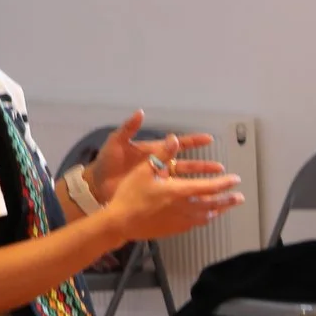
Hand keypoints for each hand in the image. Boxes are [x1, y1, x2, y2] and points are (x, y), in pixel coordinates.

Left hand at [88, 110, 224, 202]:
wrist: (95, 185)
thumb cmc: (106, 162)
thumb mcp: (116, 143)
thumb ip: (128, 128)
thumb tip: (140, 112)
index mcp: (154, 152)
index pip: (177, 145)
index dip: (193, 142)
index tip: (209, 139)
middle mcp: (159, 166)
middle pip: (187, 166)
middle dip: (204, 167)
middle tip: (220, 169)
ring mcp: (157, 182)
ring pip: (183, 182)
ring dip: (198, 184)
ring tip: (214, 189)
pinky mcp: (153, 195)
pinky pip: (172, 196)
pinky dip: (185, 199)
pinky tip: (196, 203)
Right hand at [103, 152, 242, 241]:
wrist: (120, 223)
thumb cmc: (130, 195)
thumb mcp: (144, 170)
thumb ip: (162, 154)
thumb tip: (174, 139)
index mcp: (178, 191)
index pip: (208, 187)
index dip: (224, 183)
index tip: (235, 180)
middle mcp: (183, 207)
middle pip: (212, 204)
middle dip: (228, 200)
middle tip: (240, 197)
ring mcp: (180, 221)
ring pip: (205, 216)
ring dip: (219, 210)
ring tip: (227, 207)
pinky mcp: (174, 229)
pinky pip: (195, 224)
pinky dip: (205, 219)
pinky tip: (206, 217)